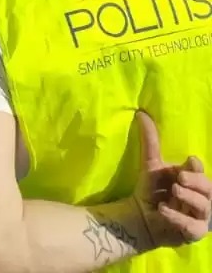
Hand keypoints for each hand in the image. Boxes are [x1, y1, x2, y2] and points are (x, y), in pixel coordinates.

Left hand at [135, 110, 211, 247]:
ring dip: (190, 198)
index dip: (197, 167)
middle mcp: (200, 197)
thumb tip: (141, 114)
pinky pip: (192, 227)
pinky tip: (164, 210)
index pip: (201, 171)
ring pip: (205, 208)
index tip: (189, 161)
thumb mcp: (151, 164)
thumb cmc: (151, 190)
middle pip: (209, 189)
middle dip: (197, 182)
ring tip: (174, 190)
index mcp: (192, 179)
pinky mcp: (193, 233)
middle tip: (180, 178)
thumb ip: (150, 141)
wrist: (141, 216)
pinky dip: (179, 218)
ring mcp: (198, 216)